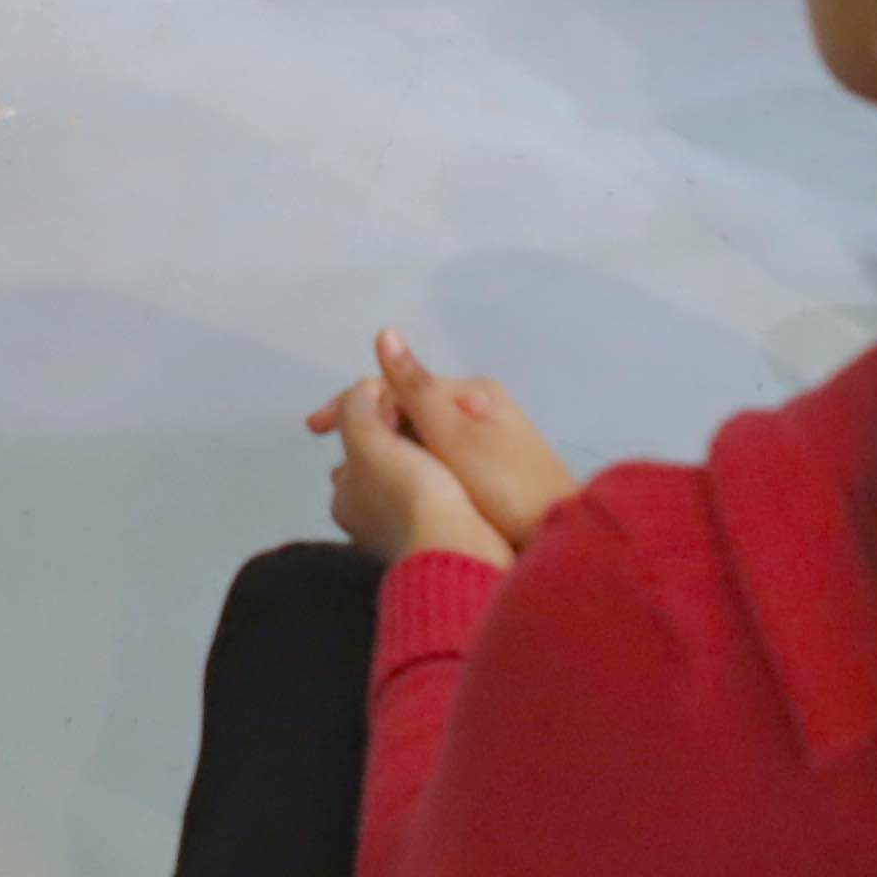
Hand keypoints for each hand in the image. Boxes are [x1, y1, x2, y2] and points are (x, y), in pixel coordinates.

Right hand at [313, 330, 581, 550]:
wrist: (562, 542)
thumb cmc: (507, 487)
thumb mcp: (455, 437)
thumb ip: (417, 389)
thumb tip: (385, 334)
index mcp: (473, 393)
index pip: (400, 386)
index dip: (353, 403)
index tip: (314, 430)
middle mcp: (481, 409)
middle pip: (410, 412)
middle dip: (366, 432)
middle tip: (332, 470)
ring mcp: (488, 443)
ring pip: (421, 441)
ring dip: (385, 455)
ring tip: (352, 484)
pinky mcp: (490, 476)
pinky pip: (436, 463)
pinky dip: (409, 472)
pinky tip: (394, 495)